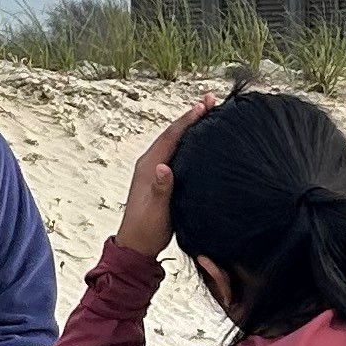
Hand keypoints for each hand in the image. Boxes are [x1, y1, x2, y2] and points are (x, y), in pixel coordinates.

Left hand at [117, 97, 214, 261]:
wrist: (136, 245)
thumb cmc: (146, 229)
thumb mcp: (155, 210)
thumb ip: (160, 189)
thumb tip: (163, 168)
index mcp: (149, 167)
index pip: (170, 137)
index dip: (187, 120)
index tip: (203, 106)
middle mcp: (150, 163)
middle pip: (172, 133)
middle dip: (191, 116)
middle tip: (209, 100)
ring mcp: (154, 170)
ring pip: (174, 141)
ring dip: (189, 126)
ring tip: (207, 113)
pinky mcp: (160, 178)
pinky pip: (175, 152)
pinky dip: (187, 140)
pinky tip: (198, 140)